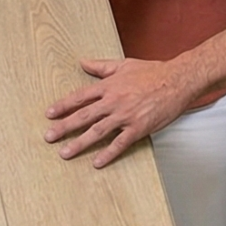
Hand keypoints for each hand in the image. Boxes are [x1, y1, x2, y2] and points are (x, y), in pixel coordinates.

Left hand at [44, 57, 196, 167]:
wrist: (177, 80)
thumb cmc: (152, 72)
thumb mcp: (123, 64)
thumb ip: (101, 66)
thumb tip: (82, 62)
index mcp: (109, 86)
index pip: (80, 97)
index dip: (63, 105)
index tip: (49, 114)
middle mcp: (113, 101)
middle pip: (83, 116)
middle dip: (64, 127)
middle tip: (48, 137)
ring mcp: (125, 116)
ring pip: (97, 131)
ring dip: (79, 143)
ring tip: (65, 153)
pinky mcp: (139, 127)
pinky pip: (120, 143)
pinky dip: (108, 153)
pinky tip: (97, 162)